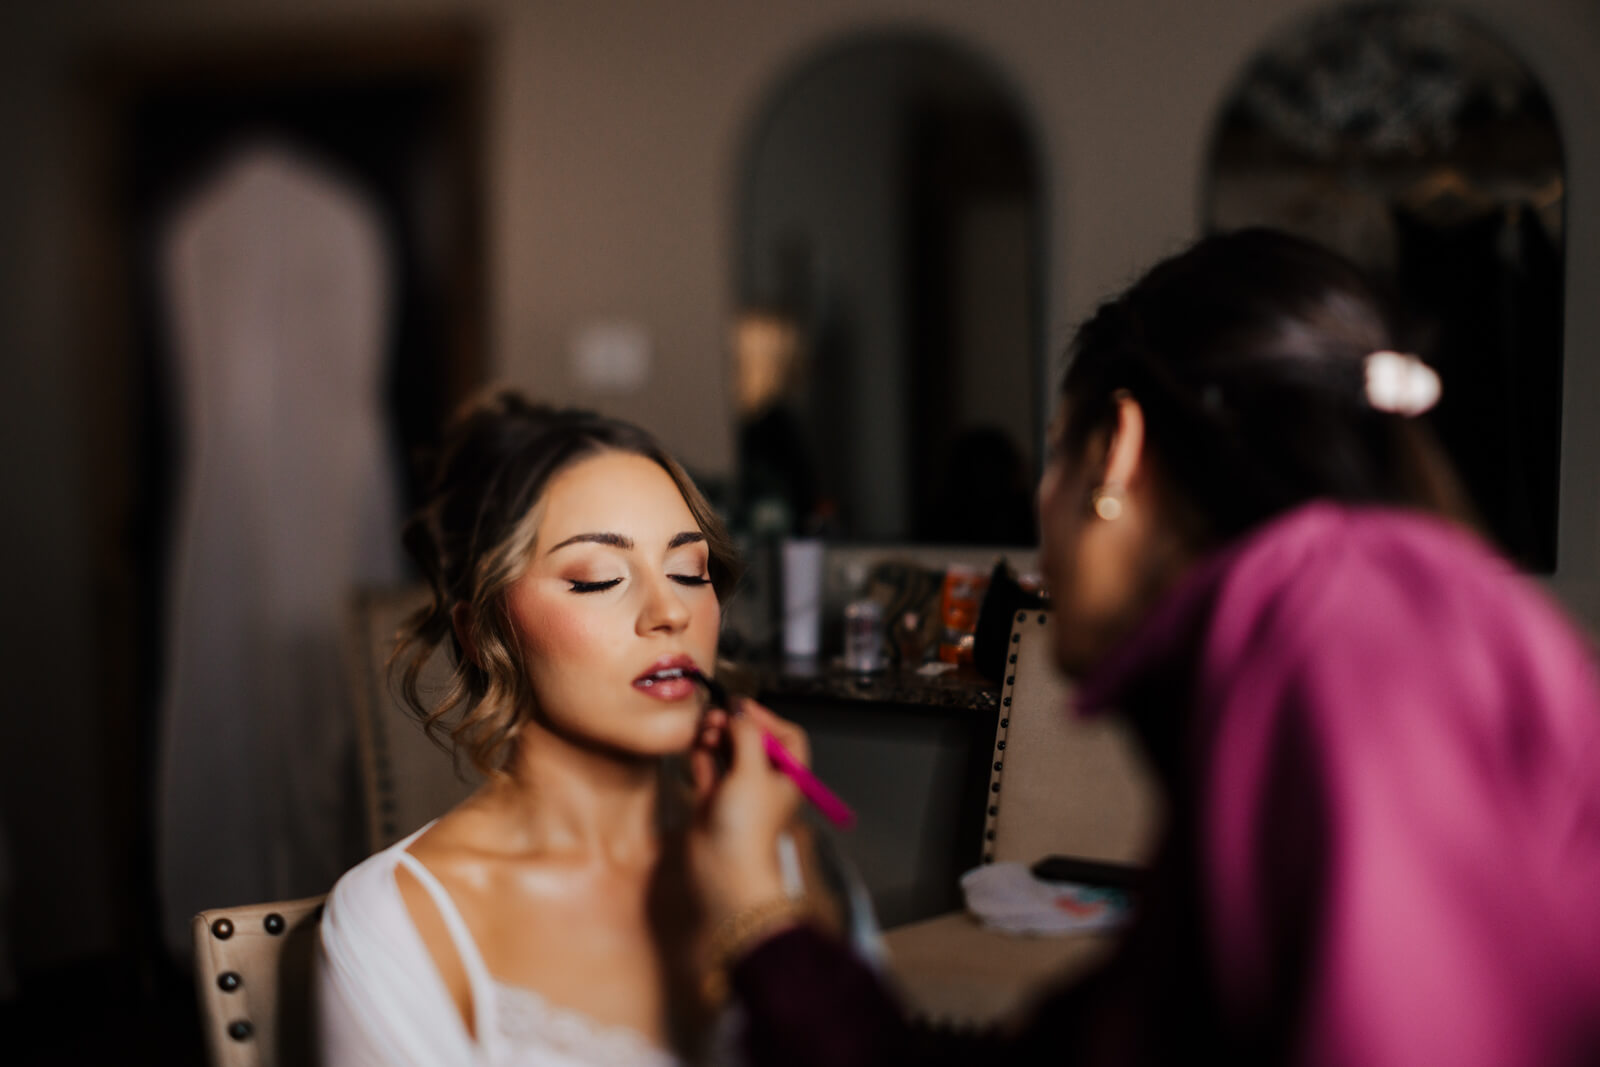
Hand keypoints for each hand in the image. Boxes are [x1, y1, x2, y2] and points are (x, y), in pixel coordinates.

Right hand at [687, 697, 809, 925]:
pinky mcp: (713, 801)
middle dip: (736, 726)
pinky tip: (696, 746)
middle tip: (717, 717)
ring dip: (716, 737)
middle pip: (754, 742)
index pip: (786, 737)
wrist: (724, 870)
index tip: (743, 707)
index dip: (767, 719)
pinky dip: (702, 755)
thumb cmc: (748, 824)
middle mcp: (765, 782)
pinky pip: (708, 769)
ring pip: (728, 753)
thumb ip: (747, 735)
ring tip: (704, 730)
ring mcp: (738, 791)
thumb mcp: (753, 770)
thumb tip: (740, 710)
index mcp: (789, 776)